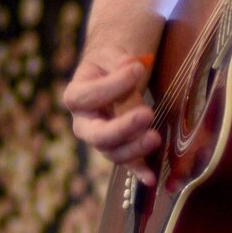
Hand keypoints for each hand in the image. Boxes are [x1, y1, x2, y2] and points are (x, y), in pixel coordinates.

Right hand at [62, 49, 159, 183]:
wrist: (112, 75)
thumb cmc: (109, 63)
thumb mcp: (111, 54)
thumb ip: (119, 62)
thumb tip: (131, 66)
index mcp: (76, 96)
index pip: (87, 96)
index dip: (111, 86)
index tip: (137, 69)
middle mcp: (84, 123)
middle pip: (96, 134)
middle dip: (122, 128)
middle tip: (146, 115)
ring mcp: (101, 140)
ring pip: (112, 152)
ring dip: (134, 148)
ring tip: (155, 137)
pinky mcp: (120, 149)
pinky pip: (128, 163)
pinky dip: (139, 172)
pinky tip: (151, 178)